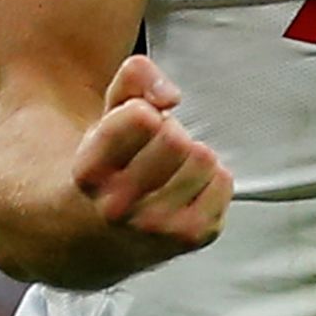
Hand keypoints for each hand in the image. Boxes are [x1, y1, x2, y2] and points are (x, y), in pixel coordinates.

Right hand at [73, 54, 232, 253]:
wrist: (108, 233)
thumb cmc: (115, 163)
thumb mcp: (109, 115)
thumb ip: (134, 79)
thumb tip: (170, 96)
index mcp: (91, 171)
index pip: (140, 116)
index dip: (146, 111)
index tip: (137, 126)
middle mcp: (119, 206)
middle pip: (176, 138)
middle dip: (172, 133)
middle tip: (157, 150)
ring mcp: (156, 227)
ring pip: (203, 158)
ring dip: (193, 155)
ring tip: (172, 169)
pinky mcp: (192, 236)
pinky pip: (224, 181)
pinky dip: (212, 178)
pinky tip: (188, 189)